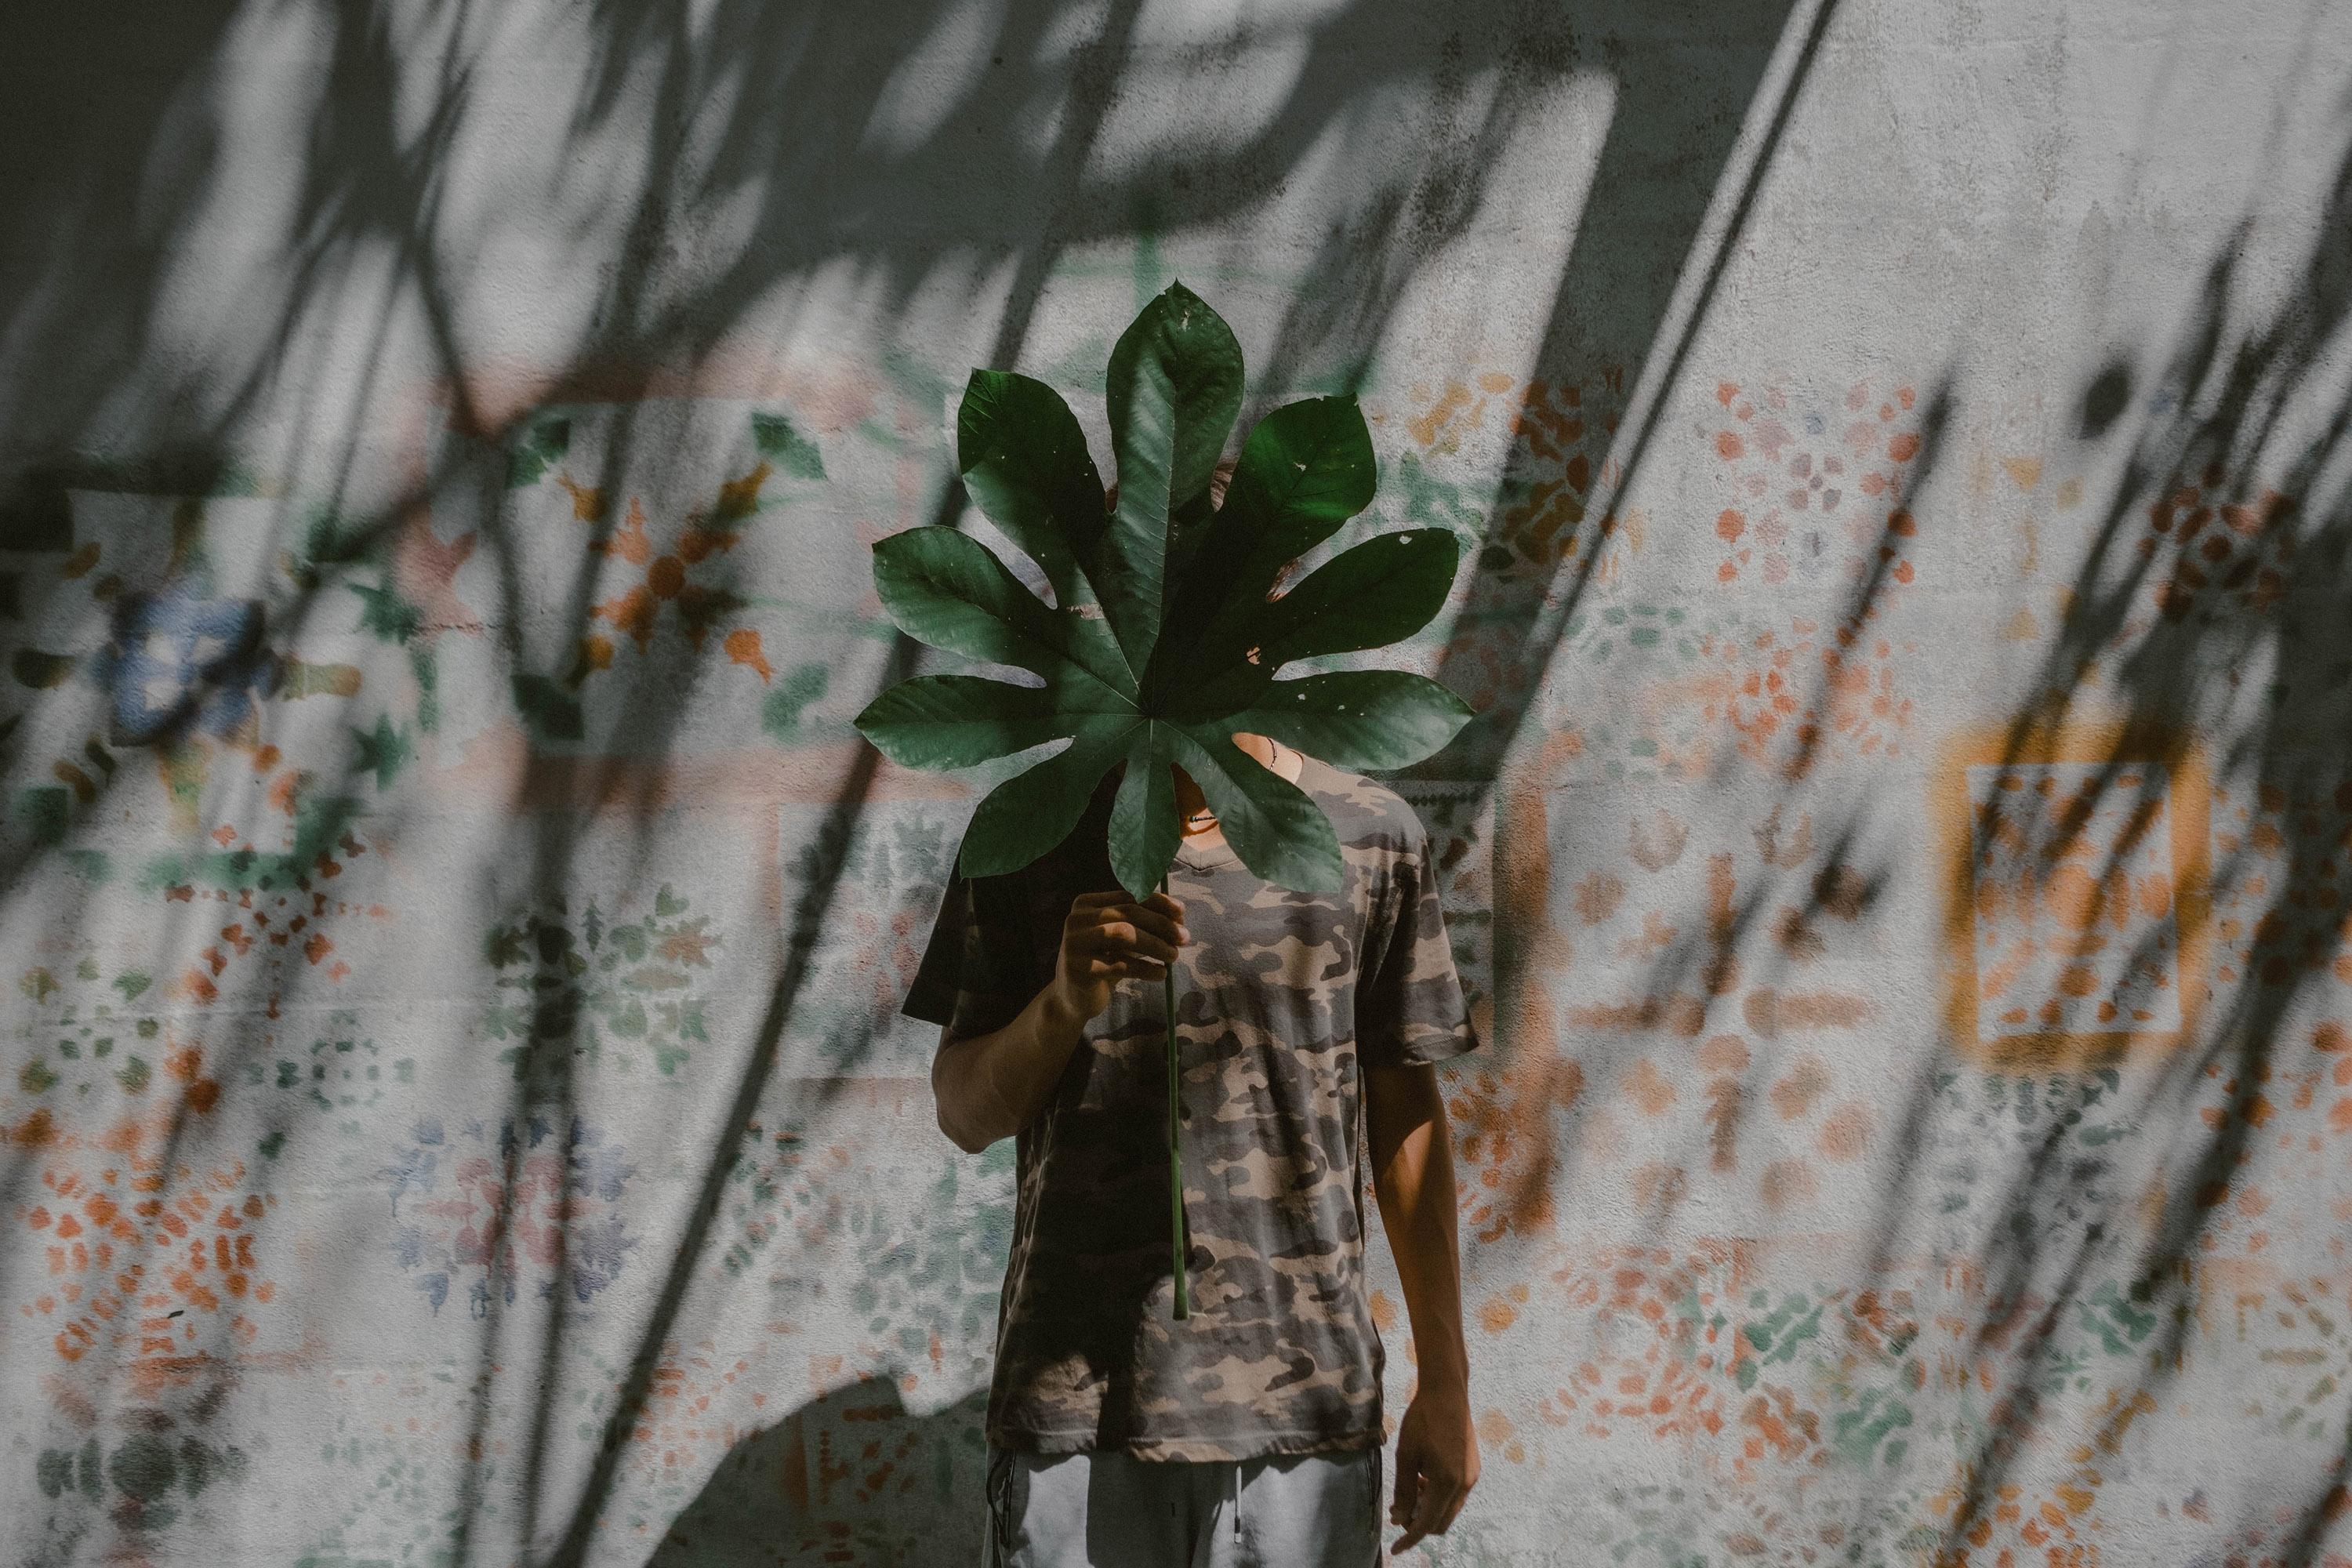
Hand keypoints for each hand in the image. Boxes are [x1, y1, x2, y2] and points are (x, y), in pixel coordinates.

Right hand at [1049, 891, 1187, 1024]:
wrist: (1073, 999)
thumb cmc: (1103, 963)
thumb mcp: (1121, 939)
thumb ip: (1143, 924)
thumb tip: (1179, 916)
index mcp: (1086, 904)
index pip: (1128, 896)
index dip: (1158, 903)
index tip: (1182, 913)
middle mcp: (1077, 919)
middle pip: (1128, 913)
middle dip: (1161, 924)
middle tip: (1184, 938)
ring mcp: (1075, 943)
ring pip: (1124, 934)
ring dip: (1155, 944)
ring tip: (1174, 956)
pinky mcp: (1078, 968)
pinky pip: (1120, 965)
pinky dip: (1146, 969)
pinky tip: (1161, 974)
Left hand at [1389, 1384, 1477, 1553]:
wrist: (1447, 1393)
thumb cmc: (1422, 1421)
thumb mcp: (1406, 1456)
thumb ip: (1404, 1490)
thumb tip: (1400, 1518)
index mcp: (1447, 1483)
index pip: (1427, 1523)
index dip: (1410, 1538)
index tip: (1396, 1548)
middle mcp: (1464, 1484)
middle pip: (1441, 1522)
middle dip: (1419, 1523)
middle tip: (1399, 1510)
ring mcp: (1471, 1476)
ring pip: (1449, 1509)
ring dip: (1429, 1508)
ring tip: (1410, 1489)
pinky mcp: (1473, 1468)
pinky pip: (1456, 1495)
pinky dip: (1439, 1496)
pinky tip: (1424, 1478)